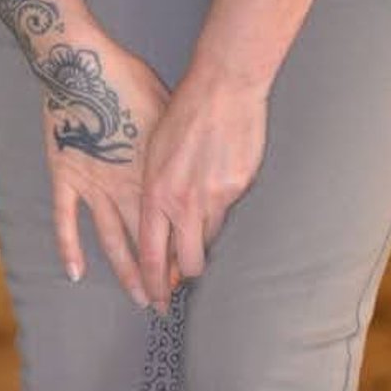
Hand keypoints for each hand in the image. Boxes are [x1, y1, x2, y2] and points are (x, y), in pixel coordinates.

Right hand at [41, 44, 172, 309]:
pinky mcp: (65, 176)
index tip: (191, 277)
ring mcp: (93, 185)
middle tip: (169, 303)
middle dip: (159, 276)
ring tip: (139, 299)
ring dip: (126, 272)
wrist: (83, 63)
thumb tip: (200, 166)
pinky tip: (76, 274)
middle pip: (147, 242)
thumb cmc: (131, 79)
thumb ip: (178, 149)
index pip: (172, 226)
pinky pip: (66, 219)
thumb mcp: (169, 113)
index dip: (181, 256)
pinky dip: (69, 247)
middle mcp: (126, 187)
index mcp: (154, 174)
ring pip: (112, 240)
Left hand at [133, 70, 268, 307]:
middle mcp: (183, 202)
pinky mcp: (239, 189)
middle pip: (185, 262)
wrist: (221, 89)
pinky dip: (221, 213)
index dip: (154, 282)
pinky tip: (218, 196)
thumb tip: (159, 221)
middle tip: (180, 289)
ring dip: (201, 245)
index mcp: (155, 193)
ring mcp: (214, 198)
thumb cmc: (182, 114)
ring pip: (208, 240)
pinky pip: (228, 213)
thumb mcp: (153, 153)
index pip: (151, 253)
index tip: (155, 300)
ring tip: (197, 242)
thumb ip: (154, 191)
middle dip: (182, 280)